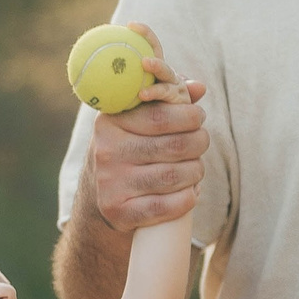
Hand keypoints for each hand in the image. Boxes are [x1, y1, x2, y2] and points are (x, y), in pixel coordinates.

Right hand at [90, 24, 207, 232]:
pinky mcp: (119, 211)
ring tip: (195, 167)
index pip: (161, 116)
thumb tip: (198, 87)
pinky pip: (167, 206)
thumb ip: (167, 100)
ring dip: (196, 171)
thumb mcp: (137, 121)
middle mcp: (107, 152)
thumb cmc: (128, 150)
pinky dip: (187, 199)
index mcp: (110, 122)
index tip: (198, 118)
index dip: (189, 116)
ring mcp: (111, 184)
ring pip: (175, 176)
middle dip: (199, 143)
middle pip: (175, 145)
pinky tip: (189, 192)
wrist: (98, 199)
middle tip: (200, 142)